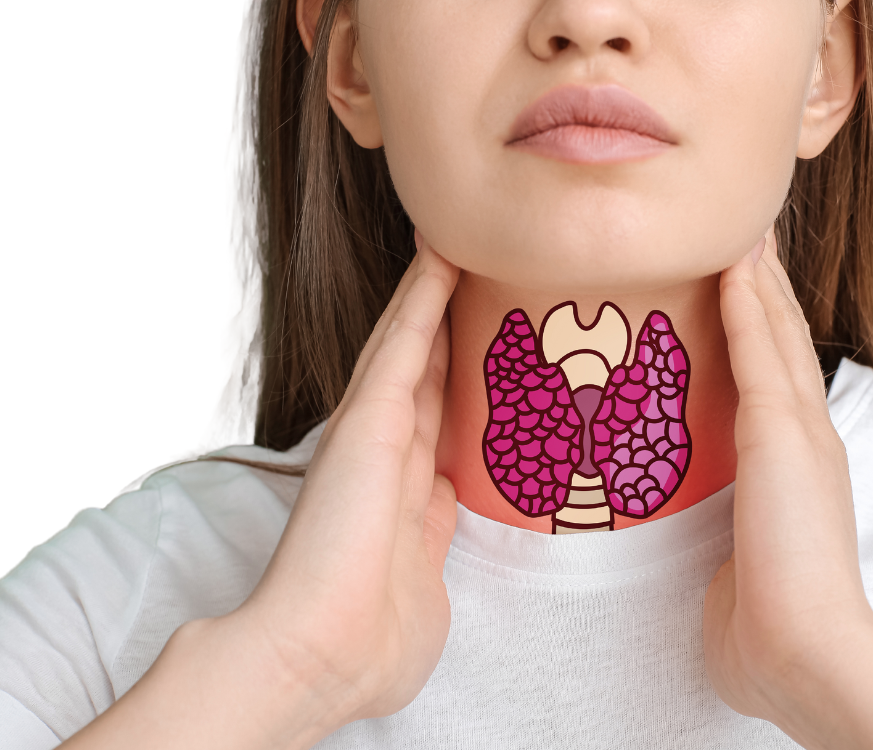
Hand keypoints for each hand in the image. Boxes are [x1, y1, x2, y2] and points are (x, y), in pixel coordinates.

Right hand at [230, 232, 460, 724]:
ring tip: (457, 244)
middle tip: (477, 274)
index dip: (460, 387)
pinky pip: (406, 341)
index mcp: (404, 493)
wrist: (323, 654)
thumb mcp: (423, 589)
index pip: (438, 424)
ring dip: (433, 295)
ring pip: (411, 345)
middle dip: (449, 328)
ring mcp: (375, 431)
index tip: (487, 357)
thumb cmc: (375, 641)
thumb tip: (432, 546)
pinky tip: (442, 254)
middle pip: (427, 374)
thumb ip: (430, 550)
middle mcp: (387, 453)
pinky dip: (423, 295)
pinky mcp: (369, 418)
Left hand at [703, 227, 872, 748]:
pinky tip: (732, 259)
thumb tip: (718, 575)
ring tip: (743, 228)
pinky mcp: (782, 434)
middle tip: (747, 234)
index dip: (765, 332)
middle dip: (766, 288)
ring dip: (759, 277)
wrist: (807, 649)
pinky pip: (759, 350)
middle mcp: (808, 439)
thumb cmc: (769, 625)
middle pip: (785, 343)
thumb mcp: (744, 570)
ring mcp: (801, 432)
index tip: (743, 290)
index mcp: (799, 469)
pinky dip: (747, 302)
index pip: (779, 383)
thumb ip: (732, 556)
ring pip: (777, 333)